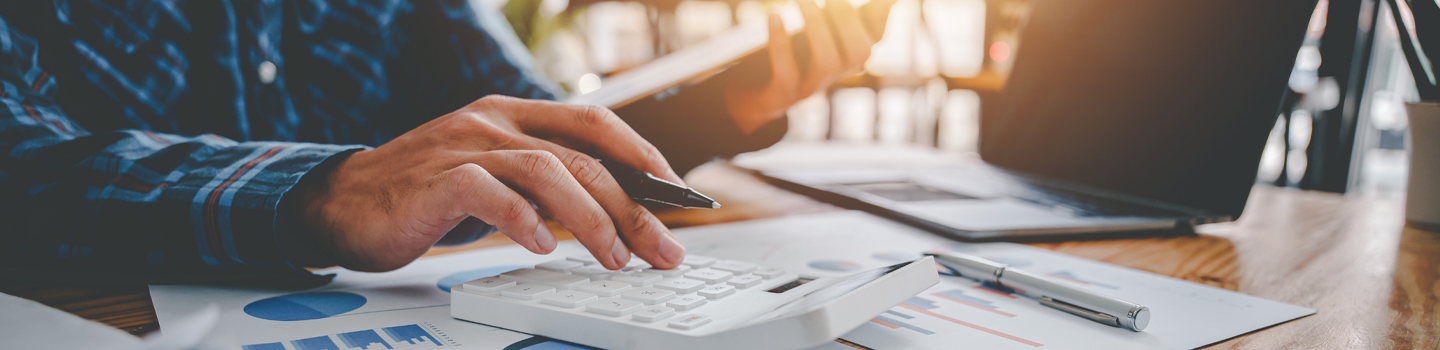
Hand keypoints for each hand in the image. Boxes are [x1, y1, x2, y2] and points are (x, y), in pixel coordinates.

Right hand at [289, 96, 687, 271]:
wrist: (342, 203)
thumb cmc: (425, 194)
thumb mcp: (495, 176)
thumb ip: (544, 181)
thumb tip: (616, 210)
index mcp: (513, 114)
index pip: (595, 123)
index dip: (642, 156)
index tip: (677, 196)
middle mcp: (492, 121)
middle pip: (583, 158)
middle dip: (632, 207)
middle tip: (660, 248)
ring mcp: (463, 146)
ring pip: (546, 171)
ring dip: (590, 218)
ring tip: (613, 257)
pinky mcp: (435, 180)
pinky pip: (489, 193)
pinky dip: (522, 220)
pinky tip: (541, 247)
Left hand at [725, 0, 895, 133]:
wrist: (755, 99)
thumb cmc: (790, 58)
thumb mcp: (814, 36)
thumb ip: (835, 19)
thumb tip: (875, 0)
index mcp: (847, 60)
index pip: (873, 38)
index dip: (879, 18)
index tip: (878, 1)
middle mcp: (836, 76)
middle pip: (859, 53)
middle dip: (848, 20)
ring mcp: (811, 88)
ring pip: (827, 62)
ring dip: (817, 26)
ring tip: (802, 0)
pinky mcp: (783, 95)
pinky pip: (786, 71)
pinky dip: (780, 42)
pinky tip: (774, 15)